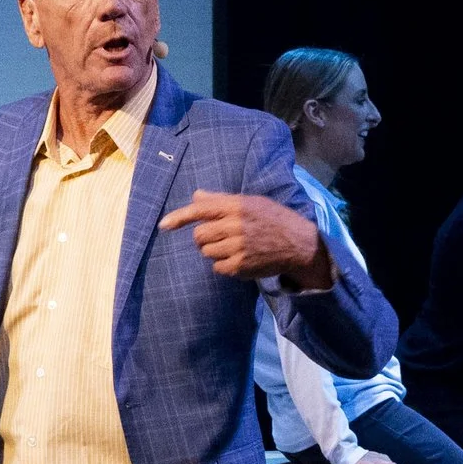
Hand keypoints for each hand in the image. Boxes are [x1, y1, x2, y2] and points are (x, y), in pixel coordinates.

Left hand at [157, 190, 332, 286]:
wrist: (299, 244)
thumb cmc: (272, 219)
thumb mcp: (250, 202)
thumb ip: (221, 200)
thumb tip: (196, 196)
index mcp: (237, 206)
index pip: (200, 210)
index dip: (179, 217)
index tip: (163, 225)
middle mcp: (235, 226)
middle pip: (199, 235)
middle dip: (204, 237)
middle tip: (221, 236)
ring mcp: (238, 247)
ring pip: (206, 252)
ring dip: (214, 251)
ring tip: (234, 247)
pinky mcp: (240, 266)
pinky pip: (217, 267)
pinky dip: (223, 265)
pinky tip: (239, 258)